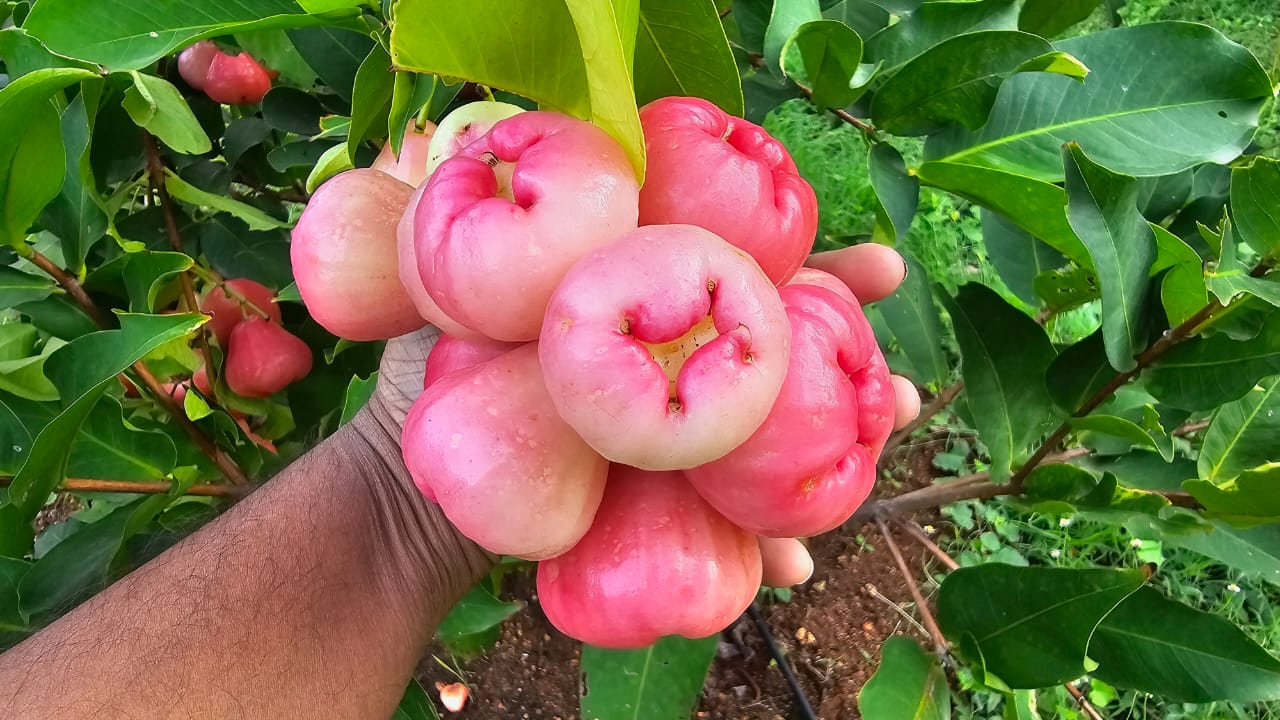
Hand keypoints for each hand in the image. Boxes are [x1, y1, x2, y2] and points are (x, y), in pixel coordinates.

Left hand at [356, 242, 919, 586]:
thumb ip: (464, 219)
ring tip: (879, 480)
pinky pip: (712, 524)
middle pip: (778, 362)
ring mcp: (661, 441)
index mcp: (639, 305)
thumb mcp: (438, 292)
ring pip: (763, 448)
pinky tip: (789, 564)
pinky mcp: (648, 505)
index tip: (888, 273)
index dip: (820, 275)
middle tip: (911, 396)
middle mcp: (663, 368)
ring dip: (829, 461)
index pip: (742, 274)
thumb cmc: (421, 375)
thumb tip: (465, 136)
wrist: (402, 492)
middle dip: (855, 371)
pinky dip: (752, 544)